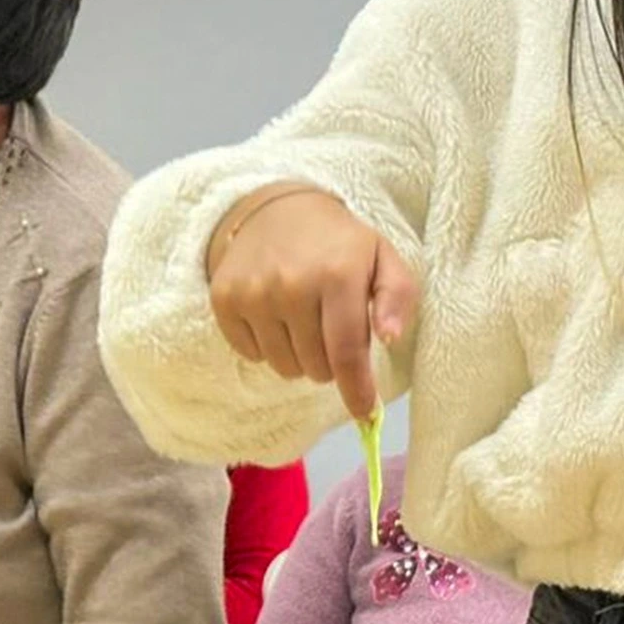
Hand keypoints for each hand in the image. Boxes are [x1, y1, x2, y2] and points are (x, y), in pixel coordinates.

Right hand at [205, 183, 417, 417]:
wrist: (276, 209)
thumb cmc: (338, 243)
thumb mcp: (383, 258)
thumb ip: (399, 297)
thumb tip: (391, 338)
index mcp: (337, 274)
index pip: (347, 353)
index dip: (357, 391)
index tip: (365, 414)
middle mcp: (291, 284)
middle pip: (316, 367)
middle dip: (330, 363)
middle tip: (331, 334)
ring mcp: (253, 293)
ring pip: (283, 367)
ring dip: (299, 357)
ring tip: (303, 324)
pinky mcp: (224, 299)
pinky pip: (251, 354)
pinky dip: (267, 347)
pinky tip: (275, 317)